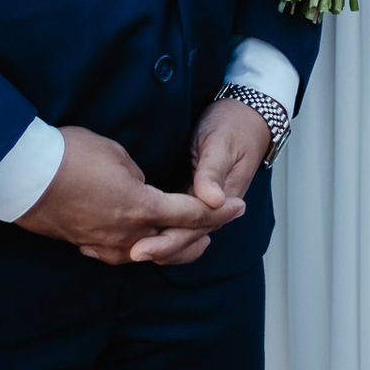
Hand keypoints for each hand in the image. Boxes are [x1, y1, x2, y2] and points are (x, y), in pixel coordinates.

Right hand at [15, 125, 243, 266]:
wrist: (25, 176)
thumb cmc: (71, 155)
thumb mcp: (116, 153)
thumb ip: (138, 177)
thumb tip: (141, 188)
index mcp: (141, 207)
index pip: (191, 214)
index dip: (218, 211)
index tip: (238, 206)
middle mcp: (127, 234)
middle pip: (176, 244)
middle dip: (203, 234)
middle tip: (220, 223)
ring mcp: (105, 245)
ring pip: (149, 254)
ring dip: (173, 246)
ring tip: (187, 238)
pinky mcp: (86, 245)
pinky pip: (121, 253)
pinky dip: (140, 248)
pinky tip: (141, 244)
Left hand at [129, 98, 270, 264]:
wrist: (244, 117)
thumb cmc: (233, 127)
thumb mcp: (221, 145)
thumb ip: (213, 172)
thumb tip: (213, 200)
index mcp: (222, 201)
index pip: (191, 230)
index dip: (166, 242)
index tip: (141, 249)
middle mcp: (211, 208)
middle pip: (182, 238)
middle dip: (155, 248)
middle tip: (128, 253)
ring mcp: (200, 202)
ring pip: (177, 232)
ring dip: (154, 243)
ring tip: (125, 251)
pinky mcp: (189, 193)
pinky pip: (173, 218)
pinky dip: (156, 227)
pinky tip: (136, 231)